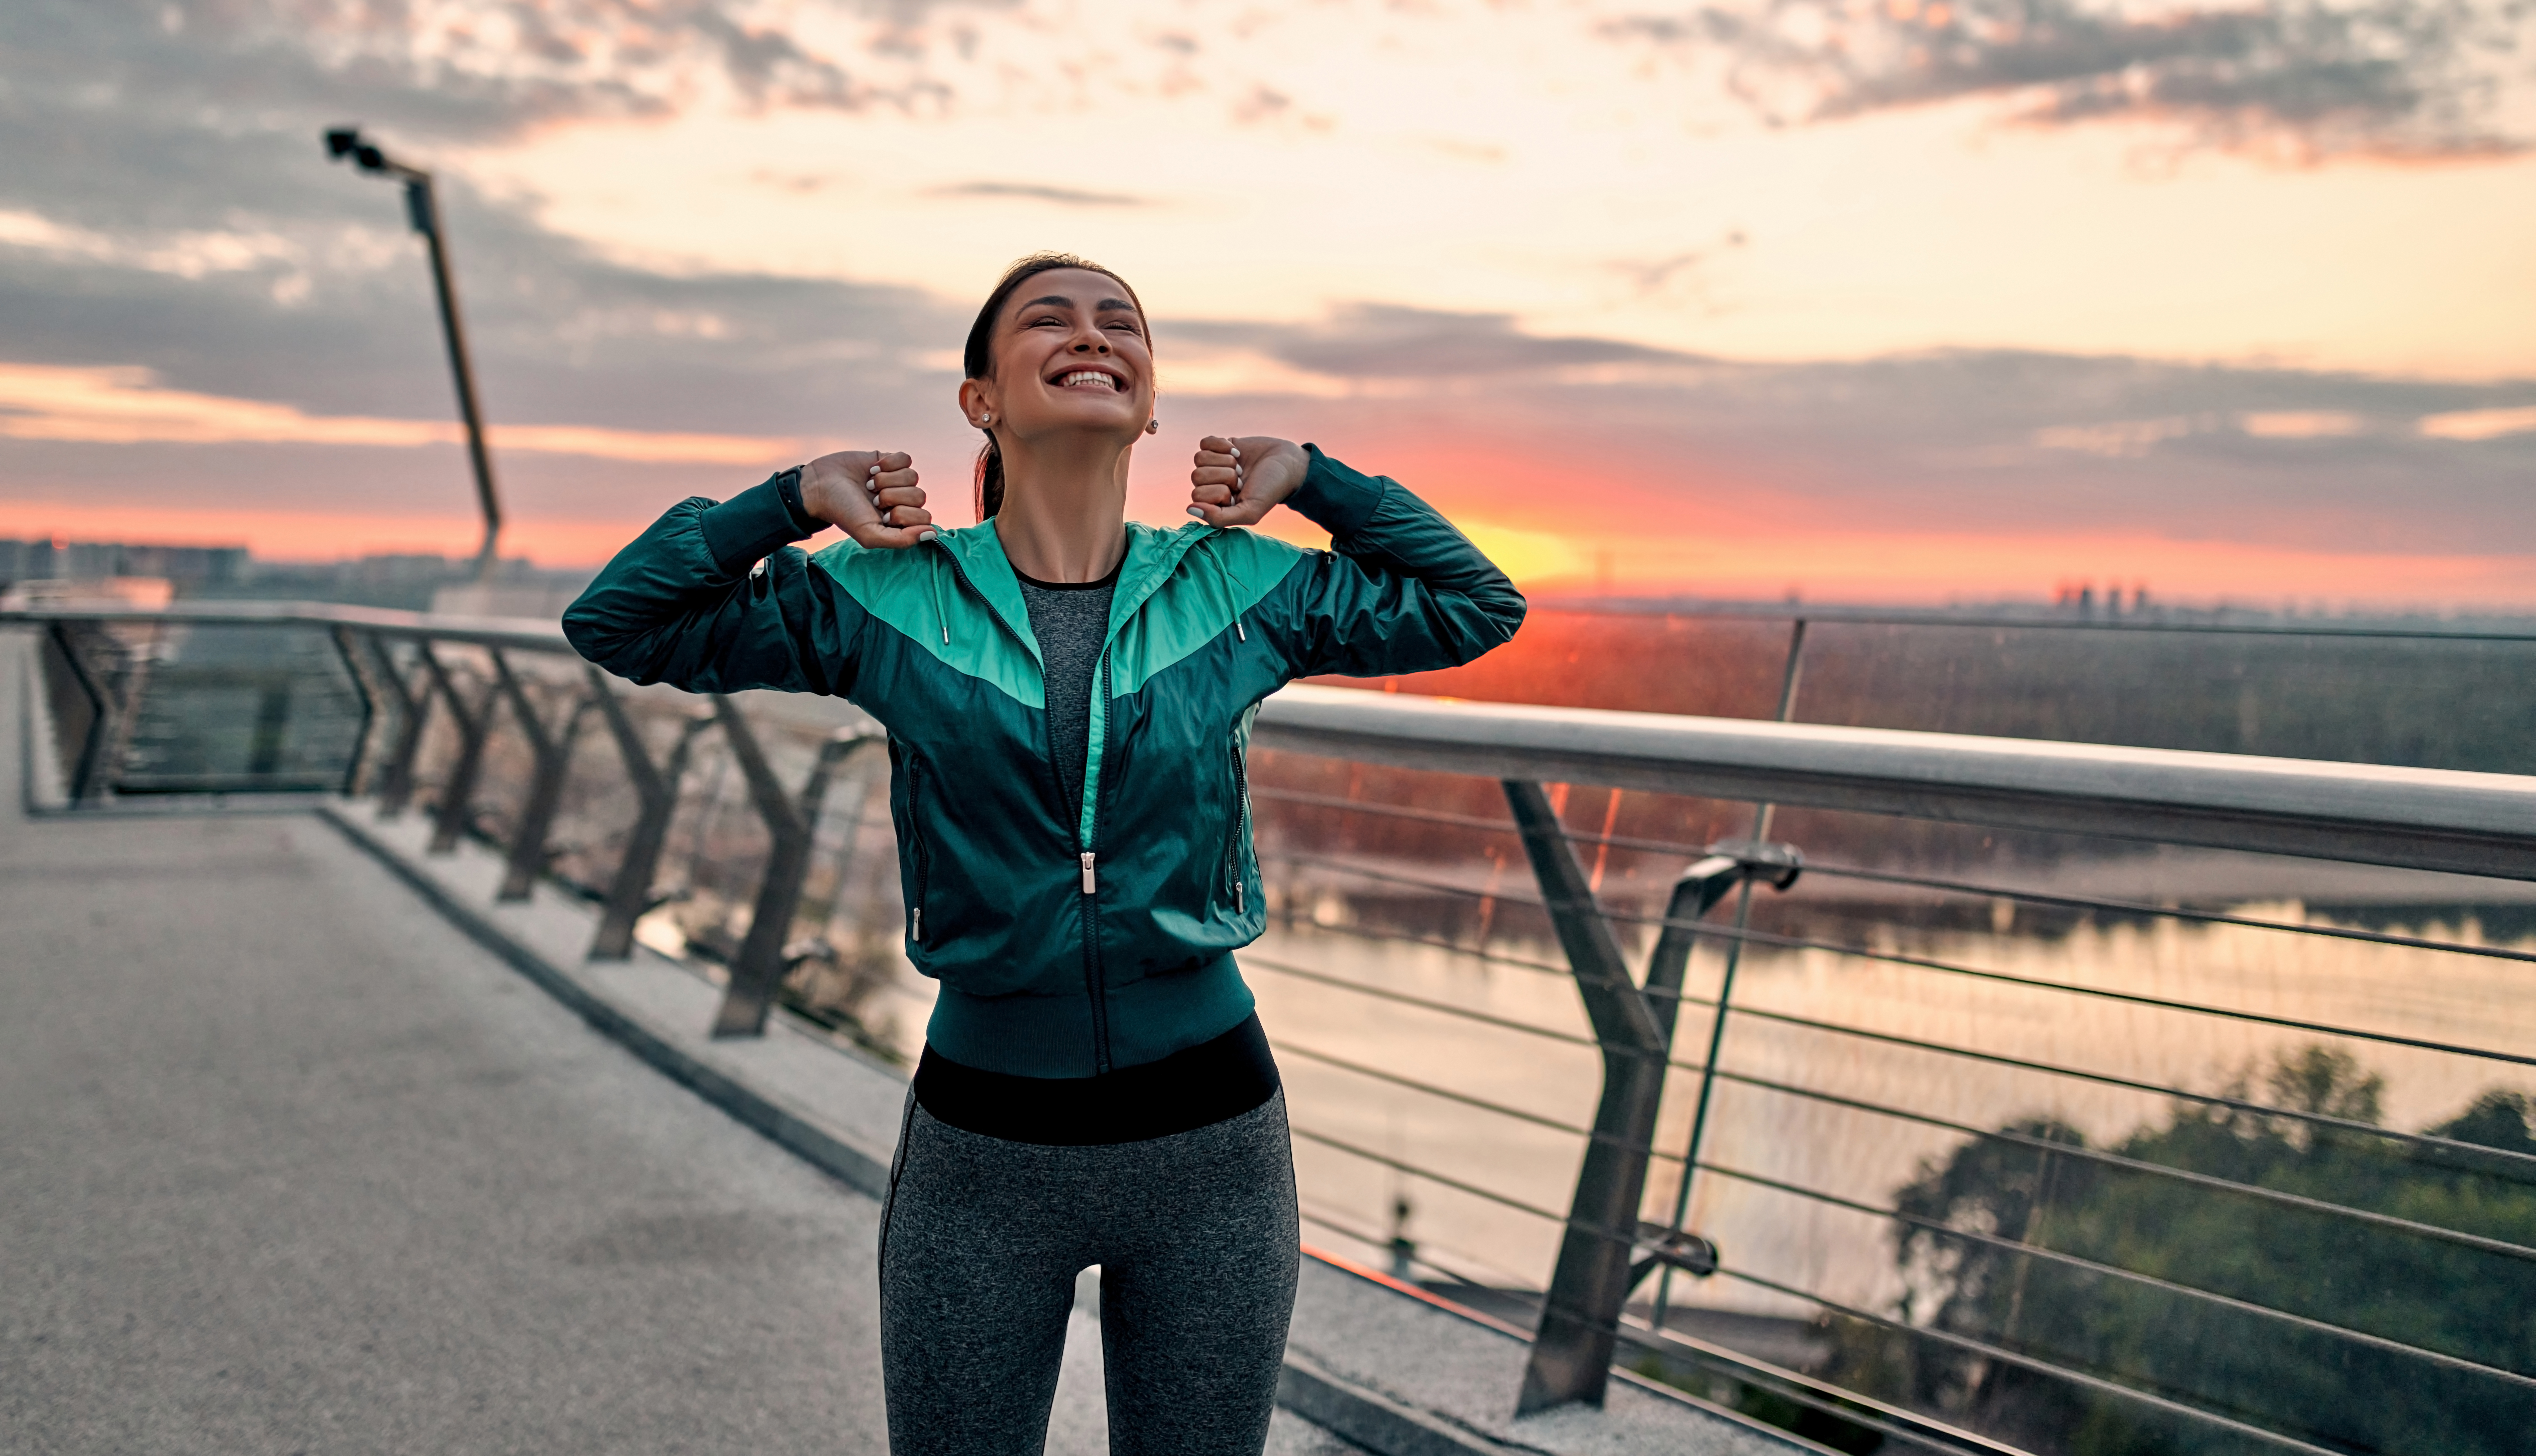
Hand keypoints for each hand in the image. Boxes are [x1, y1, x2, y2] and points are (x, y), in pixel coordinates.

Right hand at [801, 450, 932, 547]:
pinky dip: (888, 463)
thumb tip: (932, 534)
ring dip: (887, 480)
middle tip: (872, 500)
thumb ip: (902, 540)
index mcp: (901, 523)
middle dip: (893, 497)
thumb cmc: (843, 512)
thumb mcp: (869, 535)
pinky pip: (906, 459)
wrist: (819, 485)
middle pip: (920, 496)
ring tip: (869, 485)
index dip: (903, 515)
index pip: (924, 518)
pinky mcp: (890, 461)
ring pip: (913, 477)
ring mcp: (897, 481)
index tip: (882, 515)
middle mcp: (902, 502)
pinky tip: (872, 469)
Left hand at [1188, 435, 1306, 527]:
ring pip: (1199, 458)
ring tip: (1240, 467)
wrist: (1288, 463)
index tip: (1239, 492)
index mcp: (1215, 505)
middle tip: (1242, 479)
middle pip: (1197, 476)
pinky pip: (1204, 442)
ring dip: (1225, 461)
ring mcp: (1214, 465)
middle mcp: (1211, 485)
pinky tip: (1237, 452)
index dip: (1219, 491)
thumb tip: (1190, 509)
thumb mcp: (1250, 511)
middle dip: (1224, 476)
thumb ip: (1219, 518)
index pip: (1197, 496)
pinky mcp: (1219, 447)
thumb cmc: (1271, 490)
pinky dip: (1222, 445)